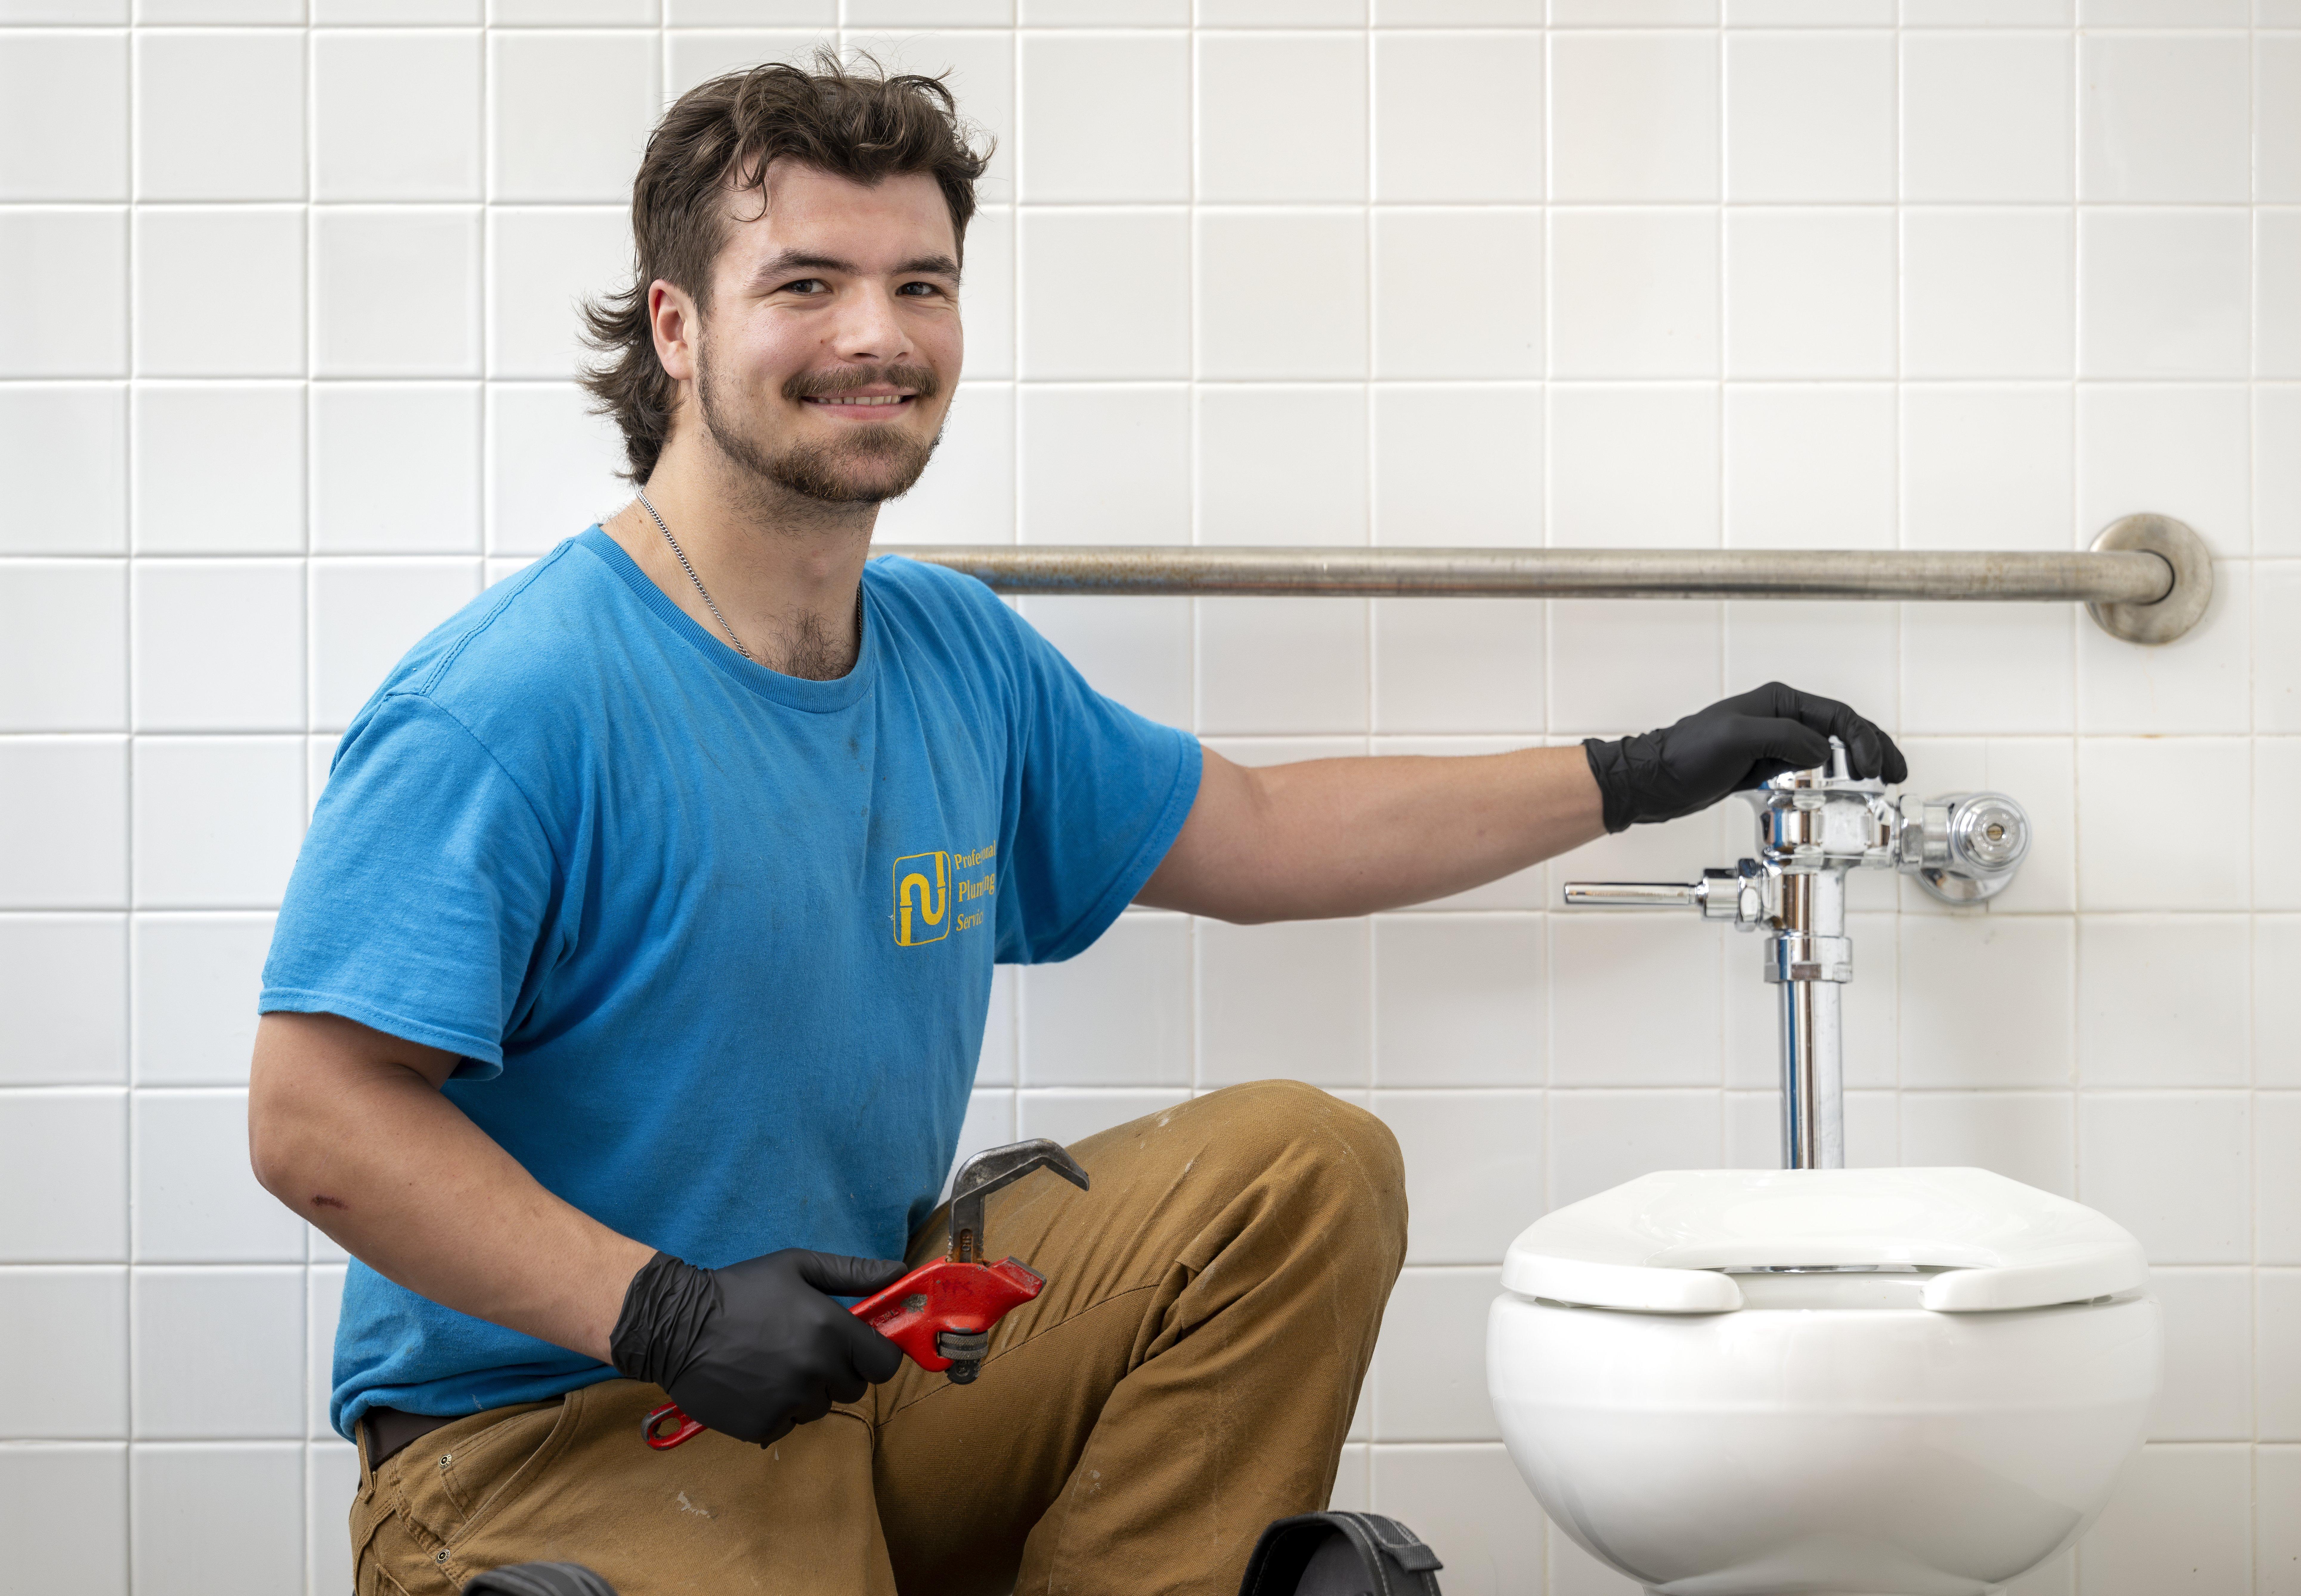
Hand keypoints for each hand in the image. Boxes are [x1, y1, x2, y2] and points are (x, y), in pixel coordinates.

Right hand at [610, 1248, 909, 1445]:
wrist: (676, 1325)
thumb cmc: (740, 1290)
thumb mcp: (798, 1267)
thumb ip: (853, 1273)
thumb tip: (901, 1273)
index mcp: (831, 1330)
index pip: (885, 1364)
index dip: (874, 1356)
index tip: (857, 1348)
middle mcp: (815, 1369)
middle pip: (854, 1388)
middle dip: (838, 1371)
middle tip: (803, 1349)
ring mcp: (789, 1401)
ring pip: (821, 1408)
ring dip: (807, 1392)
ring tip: (772, 1363)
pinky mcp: (762, 1425)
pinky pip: (789, 1425)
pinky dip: (778, 1411)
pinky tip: (754, 1384)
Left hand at [1581, 682, 1906, 832]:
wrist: (1655, 781)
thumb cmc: (1686, 755)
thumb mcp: (1736, 738)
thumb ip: (1782, 738)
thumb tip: (1820, 751)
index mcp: (1779, 702)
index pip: (1836, 715)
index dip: (1863, 739)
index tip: (1875, 767)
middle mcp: (1780, 719)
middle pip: (1841, 731)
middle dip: (1873, 750)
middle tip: (1895, 775)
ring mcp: (1774, 744)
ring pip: (1829, 752)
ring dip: (1857, 766)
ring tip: (1880, 785)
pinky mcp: (1765, 767)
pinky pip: (1809, 772)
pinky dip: (1831, 782)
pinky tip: (1843, 796)